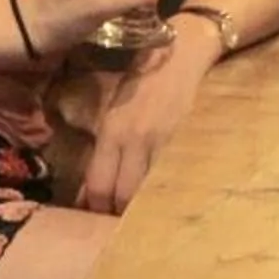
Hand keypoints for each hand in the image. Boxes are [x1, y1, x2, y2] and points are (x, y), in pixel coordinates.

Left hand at [75, 34, 210, 212]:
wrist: (181, 55)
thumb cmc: (143, 81)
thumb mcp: (114, 110)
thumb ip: (105, 145)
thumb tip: (94, 185)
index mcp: (111, 131)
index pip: (97, 185)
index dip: (94, 207)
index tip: (94, 217)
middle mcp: (133, 141)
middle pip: (121, 196)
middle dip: (117, 214)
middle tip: (116, 223)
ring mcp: (162, 144)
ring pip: (147, 193)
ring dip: (140, 208)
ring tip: (138, 216)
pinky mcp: (185, 144)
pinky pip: (169, 180)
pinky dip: (162, 194)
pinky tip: (162, 199)